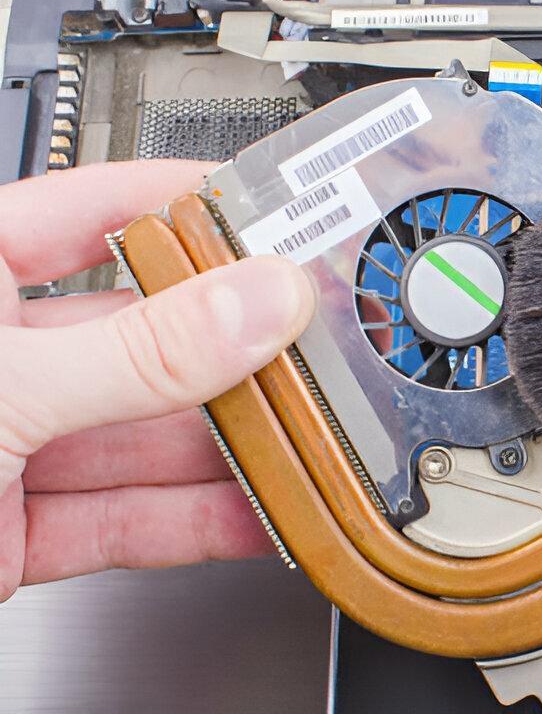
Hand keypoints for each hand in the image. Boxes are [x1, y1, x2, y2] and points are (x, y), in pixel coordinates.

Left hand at [0, 161, 314, 600]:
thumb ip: (135, 352)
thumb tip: (254, 305)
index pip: (101, 210)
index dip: (195, 208)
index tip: (280, 216)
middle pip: (145, 335)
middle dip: (235, 348)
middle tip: (315, 345)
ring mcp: (8, 445)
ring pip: (146, 434)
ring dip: (230, 444)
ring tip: (308, 435)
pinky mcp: (15, 530)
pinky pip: (127, 518)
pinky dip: (197, 521)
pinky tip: (259, 510)